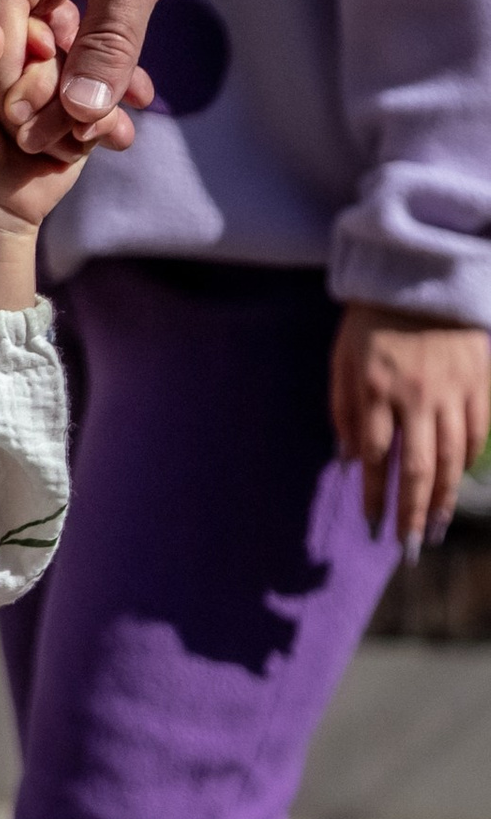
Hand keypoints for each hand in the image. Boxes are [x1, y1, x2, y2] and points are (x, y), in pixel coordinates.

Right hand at [0, 0, 210, 139]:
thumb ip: (111, 44)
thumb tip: (82, 114)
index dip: (43, 113)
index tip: (98, 134)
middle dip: (47, 100)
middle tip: (116, 126)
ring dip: (53, 72)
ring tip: (122, 91)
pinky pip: (10, 10)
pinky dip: (52, 37)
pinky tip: (101, 51)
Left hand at [330, 304, 490, 556]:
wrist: (420, 272)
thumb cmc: (371, 320)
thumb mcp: (342, 361)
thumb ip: (343, 411)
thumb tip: (349, 461)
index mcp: (375, 391)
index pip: (375, 459)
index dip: (374, 498)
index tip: (371, 527)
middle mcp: (416, 396)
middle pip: (418, 469)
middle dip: (413, 513)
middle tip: (410, 546)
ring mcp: (453, 388)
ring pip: (452, 456)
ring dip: (445, 497)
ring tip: (438, 526)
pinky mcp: (481, 378)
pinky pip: (478, 430)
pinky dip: (470, 460)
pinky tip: (461, 480)